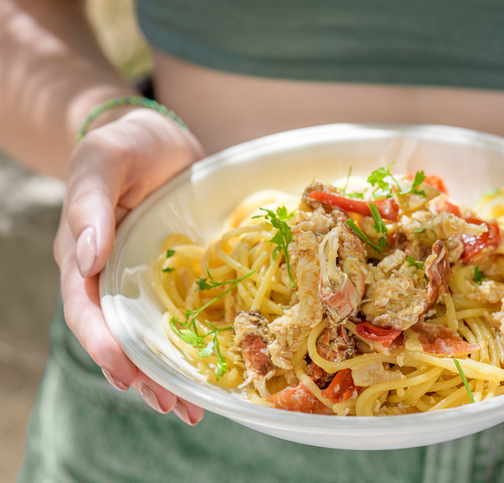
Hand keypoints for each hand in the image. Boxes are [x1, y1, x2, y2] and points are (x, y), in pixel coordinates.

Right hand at [54, 108, 206, 424]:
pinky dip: (193, 343)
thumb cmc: (123, 146)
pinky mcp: (176, 274)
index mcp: (83, 257)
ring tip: (192, 407)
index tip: (126, 374)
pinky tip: (212, 369)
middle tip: (172, 406)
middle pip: (120, 335)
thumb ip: (90, 206)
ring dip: (168, 371)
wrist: (157, 138)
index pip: (86, 310)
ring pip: (151, 333)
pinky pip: (182, 313)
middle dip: (142, 374)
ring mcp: (145, 278)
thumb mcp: (102, 163)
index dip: (103, 345)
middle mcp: (112, 277)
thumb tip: (87, 258)